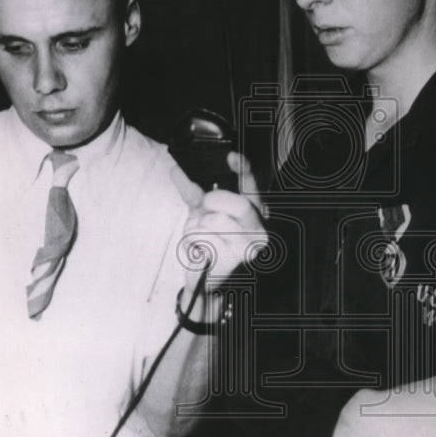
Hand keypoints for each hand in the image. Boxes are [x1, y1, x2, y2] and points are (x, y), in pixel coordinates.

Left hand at [172, 151, 267, 290]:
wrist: (204, 280)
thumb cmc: (208, 243)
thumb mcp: (200, 213)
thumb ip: (193, 191)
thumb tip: (178, 169)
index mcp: (252, 211)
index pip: (251, 185)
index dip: (244, 170)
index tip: (232, 156)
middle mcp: (257, 228)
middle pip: (236, 203)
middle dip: (213, 204)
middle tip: (206, 211)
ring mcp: (247, 246)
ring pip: (215, 221)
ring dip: (198, 228)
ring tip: (203, 240)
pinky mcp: (233, 260)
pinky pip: (204, 239)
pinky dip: (193, 242)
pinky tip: (201, 252)